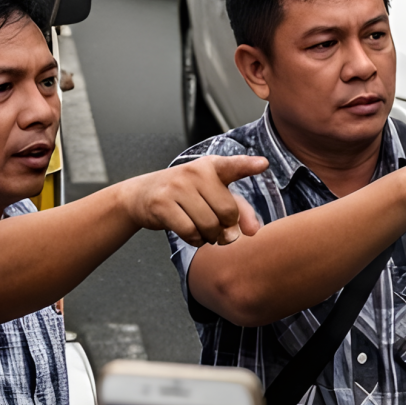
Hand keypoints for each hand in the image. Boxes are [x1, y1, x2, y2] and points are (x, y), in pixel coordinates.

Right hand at [129, 155, 269, 245]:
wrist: (142, 195)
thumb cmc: (184, 194)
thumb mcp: (211, 192)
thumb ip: (238, 208)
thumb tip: (253, 231)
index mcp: (211, 166)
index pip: (233, 166)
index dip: (248, 165)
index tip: (263, 164)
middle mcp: (195, 172)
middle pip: (227, 212)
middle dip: (227, 227)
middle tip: (219, 228)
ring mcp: (176, 187)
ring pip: (209, 225)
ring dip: (210, 236)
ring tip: (204, 230)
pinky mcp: (162, 204)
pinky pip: (190, 232)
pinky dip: (196, 240)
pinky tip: (193, 234)